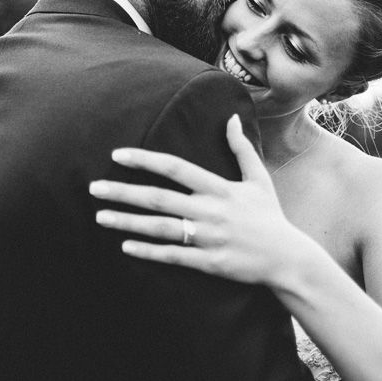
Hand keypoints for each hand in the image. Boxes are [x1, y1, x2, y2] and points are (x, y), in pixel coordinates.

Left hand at [90, 114, 311, 285]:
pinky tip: (125, 246)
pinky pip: (173, 255)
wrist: (288, 258)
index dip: (145, 160)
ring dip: (127, 221)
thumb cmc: (270, 216)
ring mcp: (209, 238)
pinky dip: (148, 251)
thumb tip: (231, 117)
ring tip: (100, 216)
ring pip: (160, 228)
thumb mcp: (259, 179)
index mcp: (220, 188)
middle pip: (159, 198)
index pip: (175, 168)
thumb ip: (241, 148)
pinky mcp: (209, 262)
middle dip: (123, 192)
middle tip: (93, 188)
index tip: (118, 155)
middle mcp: (211, 211)